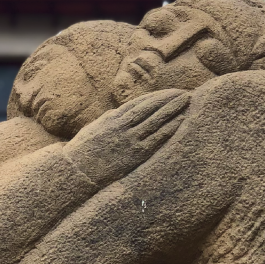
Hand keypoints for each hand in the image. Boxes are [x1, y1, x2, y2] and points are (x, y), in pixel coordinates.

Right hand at [64, 89, 189, 186]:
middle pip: (151, 108)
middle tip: (184, 92)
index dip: (157, 96)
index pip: (140, 103)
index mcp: (113, 119)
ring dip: (173, 109)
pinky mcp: (135, 155)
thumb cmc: (85, 151)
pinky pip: (156, 138)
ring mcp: (130, 140)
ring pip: (156, 120)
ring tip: (186, 101)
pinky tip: (181, 120)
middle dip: (168, 99)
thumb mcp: (96, 128)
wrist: (77, 171)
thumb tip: (122, 112)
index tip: (170, 91)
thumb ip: (111, 119)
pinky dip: (170, 128)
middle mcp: (123, 127)